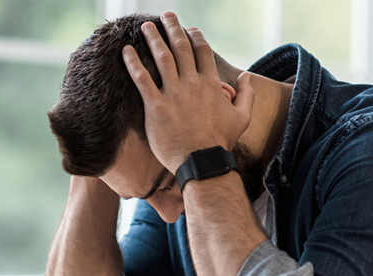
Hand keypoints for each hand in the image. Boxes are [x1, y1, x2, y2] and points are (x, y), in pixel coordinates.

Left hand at [122, 11, 255, 172]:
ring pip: (162, 57)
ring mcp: (173, 94)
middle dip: (173, 28)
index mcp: (211, 84)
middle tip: (165, 16)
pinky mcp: (156, 106)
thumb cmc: (221, 143)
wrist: (202, 163)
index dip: (195, 36)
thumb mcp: (242, 118)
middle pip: (181, 47)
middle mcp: (192, 84)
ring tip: (145, 26)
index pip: (202, 51)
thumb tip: (246, 76)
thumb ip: (246, 95)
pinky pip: (142, 79)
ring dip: (153, 38)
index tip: (189, 28)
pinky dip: (133, 63)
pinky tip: (126, 50)